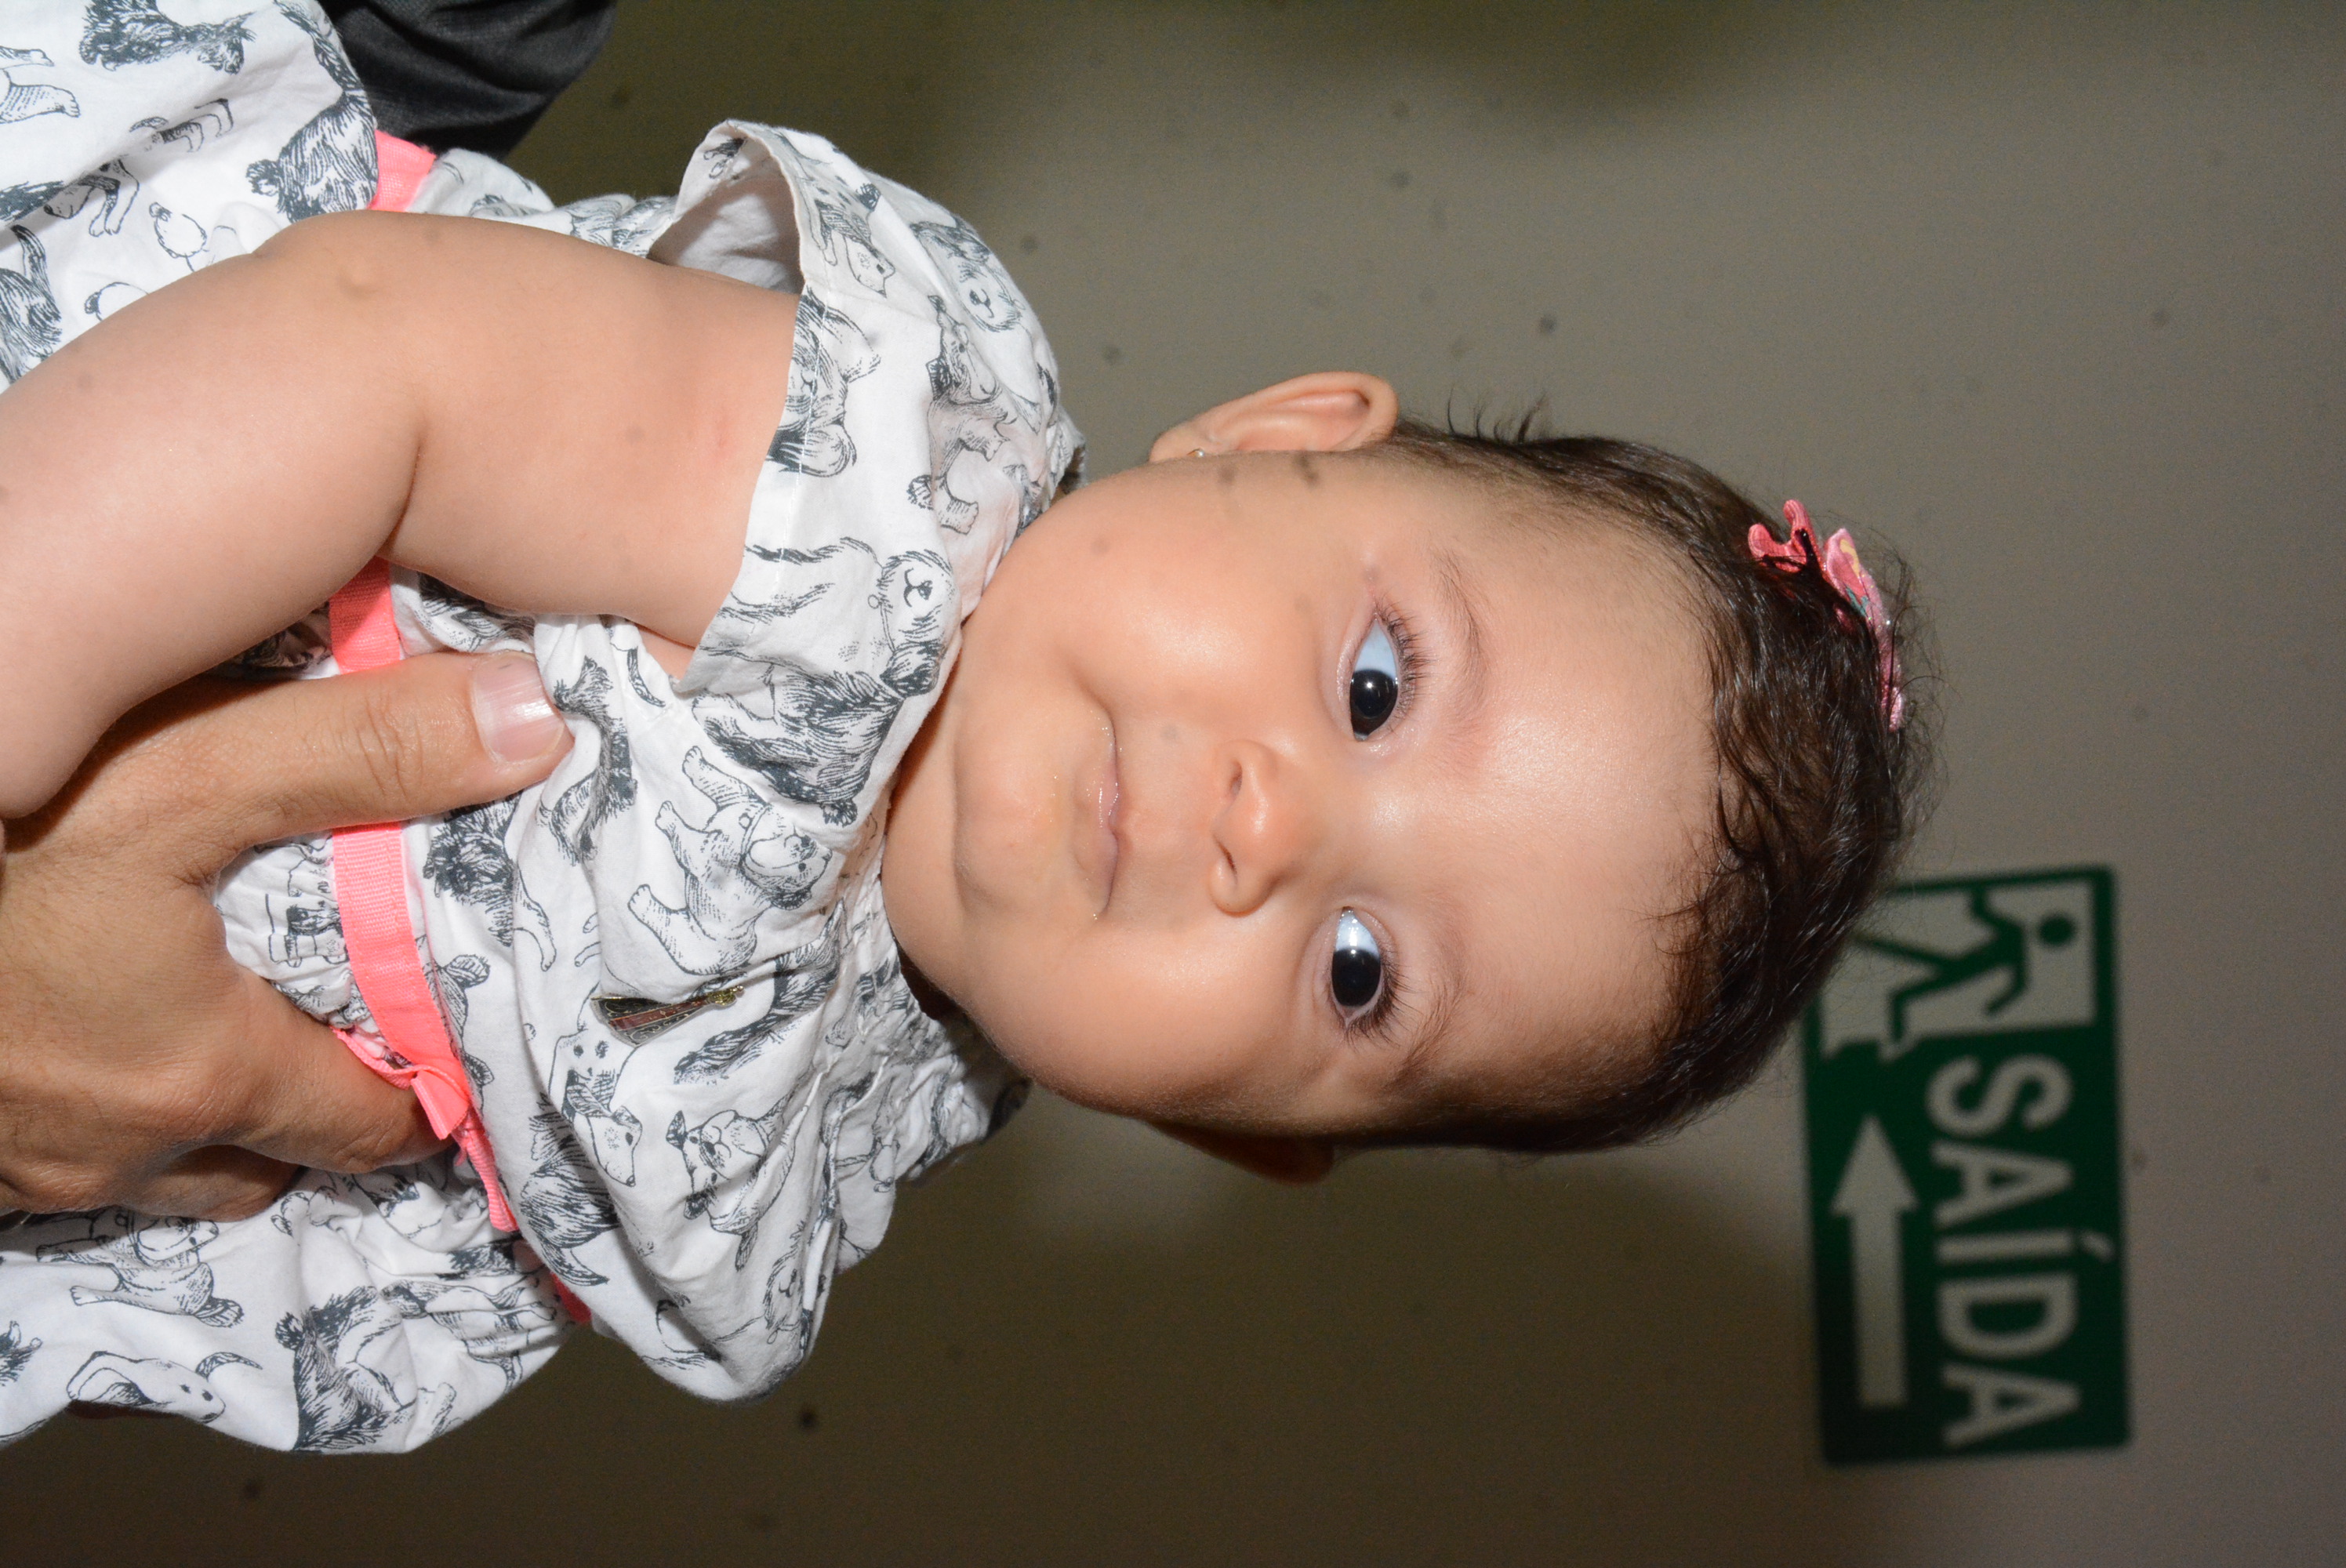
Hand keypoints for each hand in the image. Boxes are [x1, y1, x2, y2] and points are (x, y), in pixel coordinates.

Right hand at [0, 653, 569, 1219]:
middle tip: (346, 1048)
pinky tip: (67, 1032)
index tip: (456, 1066)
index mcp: (200, 1072)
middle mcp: (108, 1147)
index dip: (420, 1102)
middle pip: (257, 1165)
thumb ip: (361, 753)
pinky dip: (78, 1113)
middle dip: (309, 1121)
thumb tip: (540, 724)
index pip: (363, 1128)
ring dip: (192, 1127)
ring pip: (143, 1174)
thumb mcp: (179, 771)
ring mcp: (3, 1163)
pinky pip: (36, 1160)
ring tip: (212, 1042)